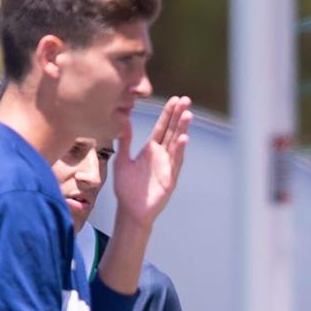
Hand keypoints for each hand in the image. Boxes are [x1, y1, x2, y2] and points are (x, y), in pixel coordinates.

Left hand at [111, 96, 191, 228]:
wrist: (130, 210)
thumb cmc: (126, 188)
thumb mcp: (122, 160)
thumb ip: (125, 141)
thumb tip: (123, 120)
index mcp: (151, 150)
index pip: (162, 128)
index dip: (169, 114)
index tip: (175, 100)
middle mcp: (161, 156)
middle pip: (172, 132)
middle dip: (179, 116)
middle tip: (186, 100)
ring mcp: (167, 166)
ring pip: (176, 144)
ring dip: (182, 129)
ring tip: (188, 114)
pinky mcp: (169, 179)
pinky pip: (175, 162)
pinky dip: (180, 150)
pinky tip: (184, 138)